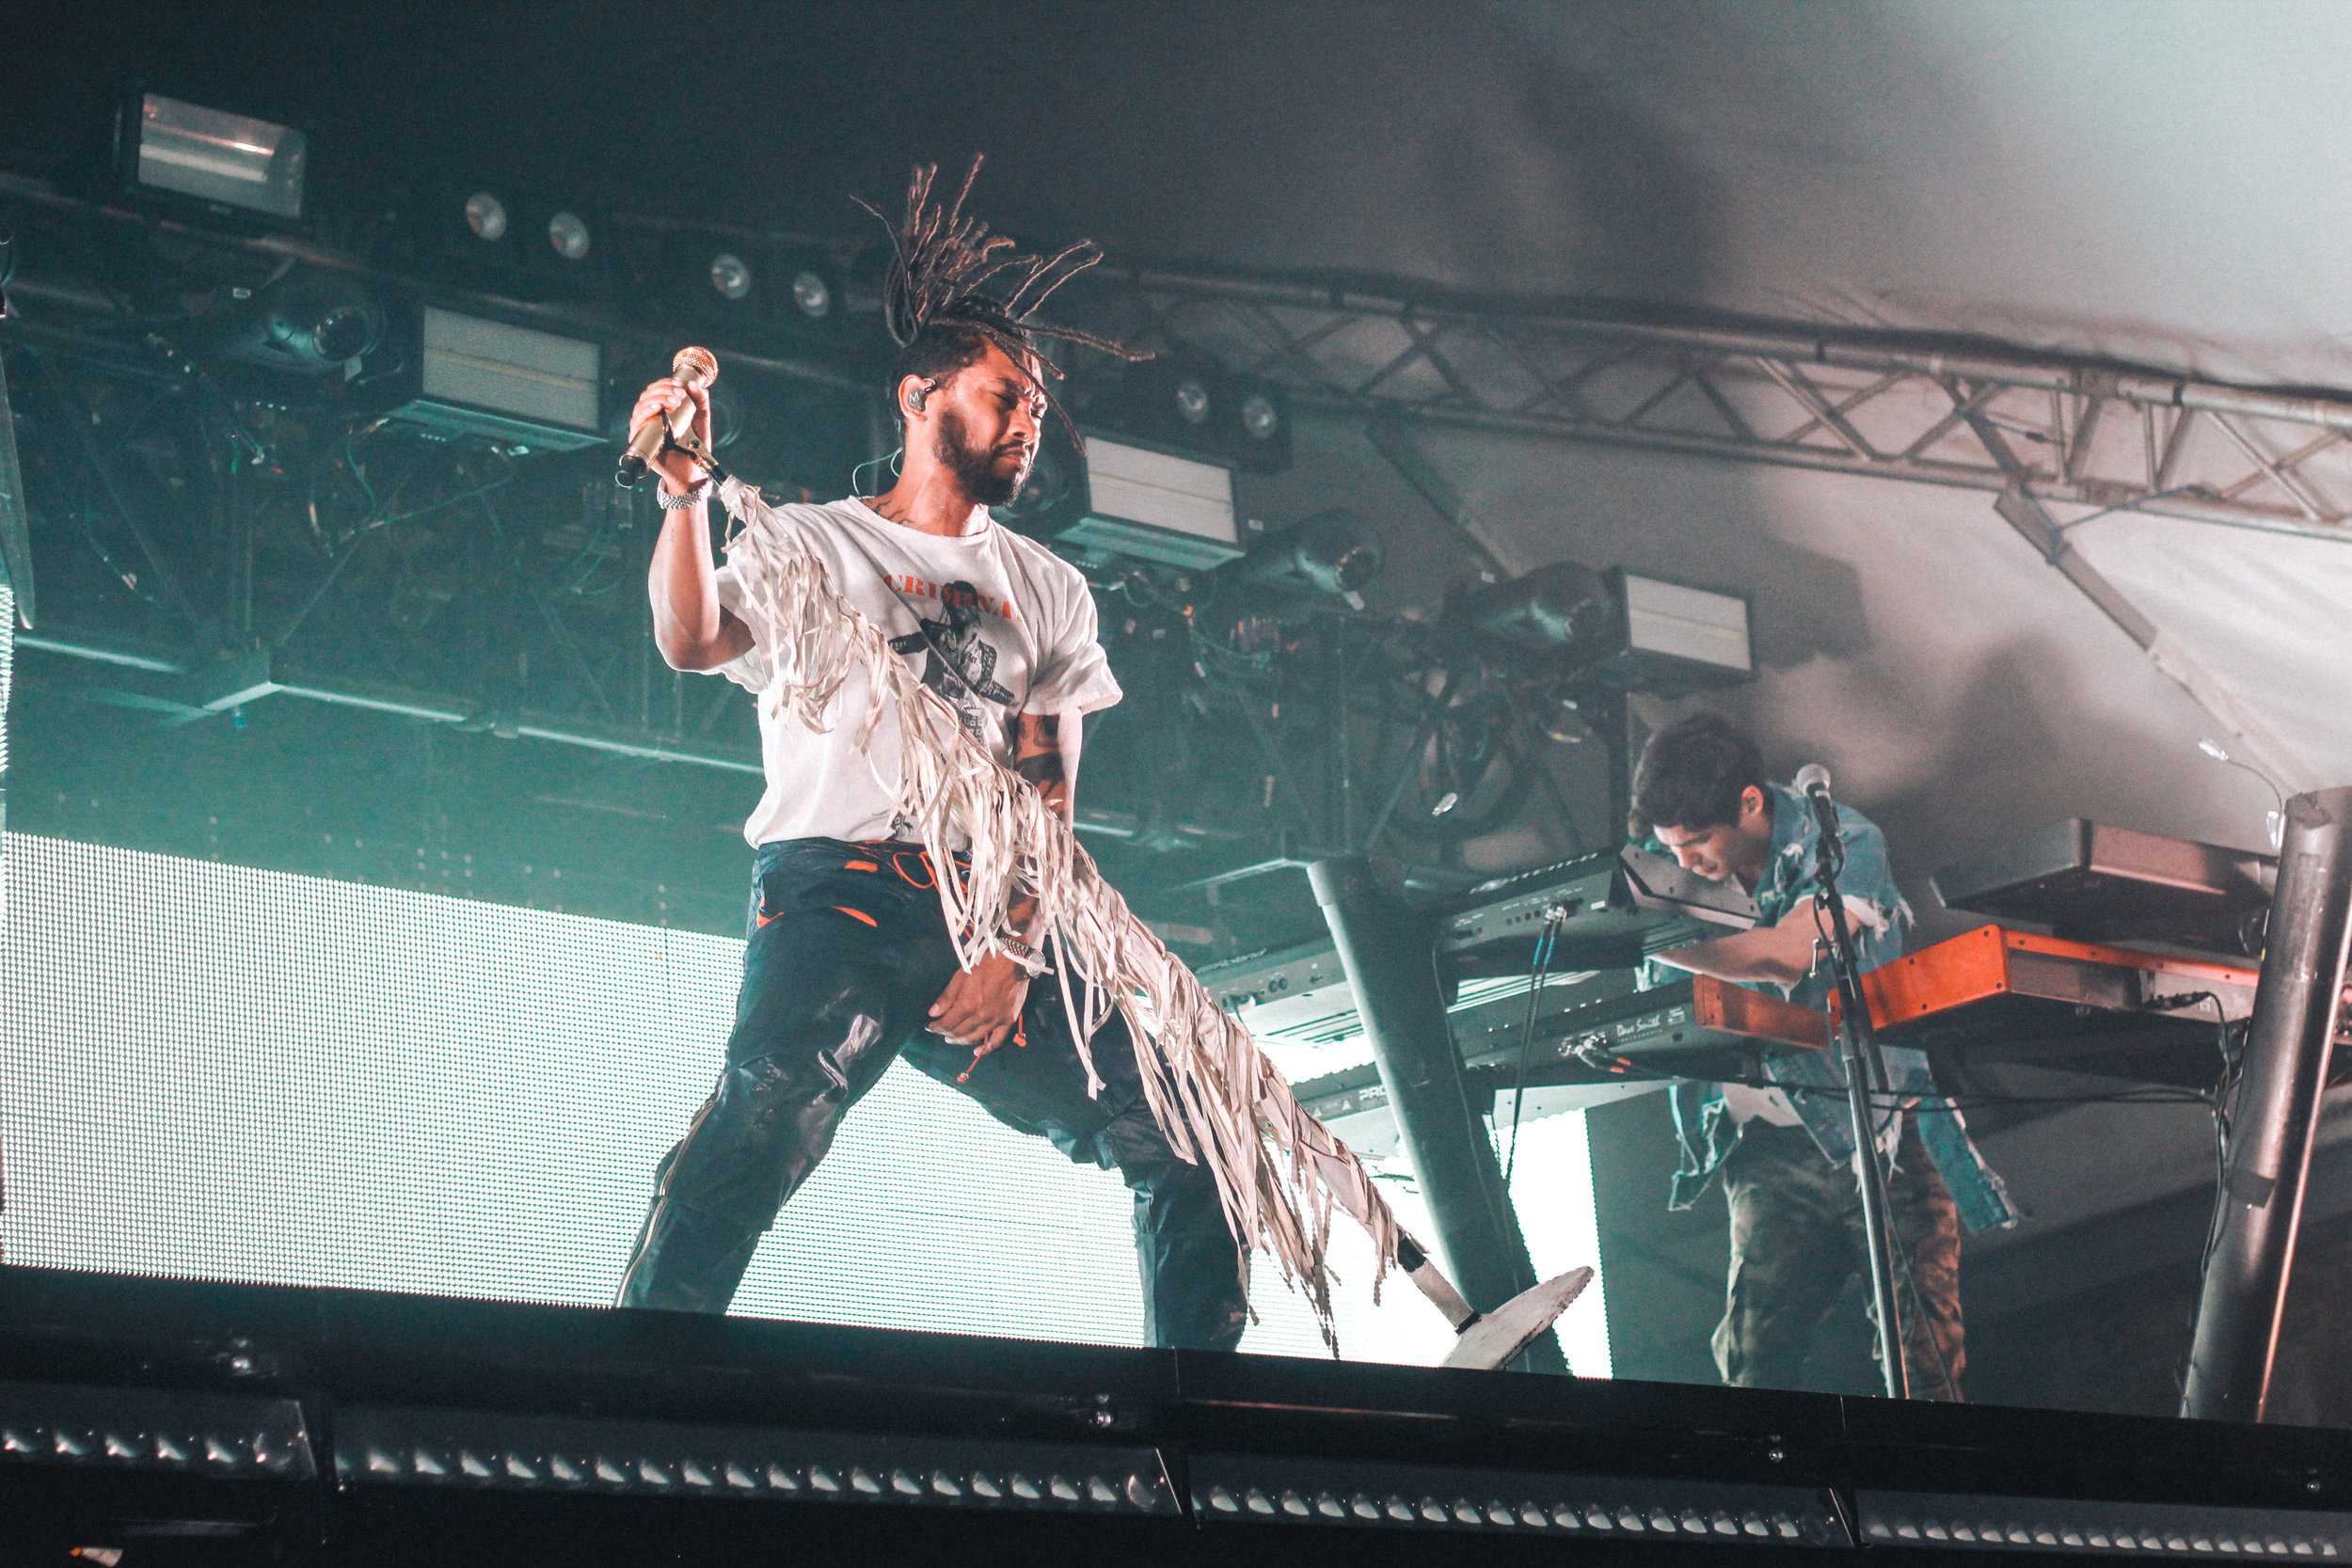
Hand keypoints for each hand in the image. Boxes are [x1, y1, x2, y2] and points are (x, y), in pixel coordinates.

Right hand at [627, 376, 713, 494]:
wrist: (691, 470)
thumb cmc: (694, 446)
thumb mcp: (701, 420)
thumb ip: (700, 401)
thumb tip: (693, 384)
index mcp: (661, 410)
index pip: (655, 390)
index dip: (664, 384)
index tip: (678, 384)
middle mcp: (649, 417)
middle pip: (646, 396)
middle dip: (663, 391)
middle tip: (679, 394)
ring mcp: (643, 429)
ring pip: (640, 407)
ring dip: (656, 399)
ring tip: (672, 401)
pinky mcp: (640, 441)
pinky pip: (637, 423)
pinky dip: (646, 413)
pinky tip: (657, 409)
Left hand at [930, 954, 1030, 1079]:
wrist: (1014, 960)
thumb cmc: (985, 964)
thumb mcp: (961, 975)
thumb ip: (947, 996)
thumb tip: (933, 1013)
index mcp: (967, 1004)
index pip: (947, 1023)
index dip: (936, 1027)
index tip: (930, 1026)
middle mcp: (980, 1016)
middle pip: (958, 1032)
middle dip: (946, 1033)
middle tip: (941, 1031)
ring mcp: (995, 1020)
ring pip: (974, 1038)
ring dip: (960, 1041)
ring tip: (952, 1038)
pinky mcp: (1007, 1021)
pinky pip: (996, 1041)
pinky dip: (986, 1049)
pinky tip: (977, 1051)